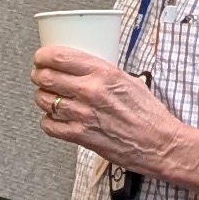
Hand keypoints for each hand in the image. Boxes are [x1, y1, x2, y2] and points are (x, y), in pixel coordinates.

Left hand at [33, 49, 198, 199]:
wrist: (159, 143)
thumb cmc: (150, 115)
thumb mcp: (129, 81)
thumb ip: (104, 73)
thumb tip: (86, 67)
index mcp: (104, 73)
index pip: (59, 57)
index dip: (43, 56)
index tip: (41, 57)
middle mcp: (90, 92)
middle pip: (46, 77)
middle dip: (39, 75)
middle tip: (40, 76)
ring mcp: (83, 114)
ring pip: (44, 101)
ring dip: (42, 98)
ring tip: (48, 97)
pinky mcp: (80, 136)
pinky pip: (50, 126)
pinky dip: (48, 121)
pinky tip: (55, 118)